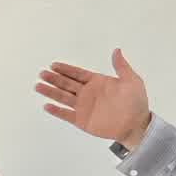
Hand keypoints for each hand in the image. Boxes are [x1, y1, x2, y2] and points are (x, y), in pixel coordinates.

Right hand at [35, 49, 151, 149]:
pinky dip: (56, 111)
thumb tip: (116, 51)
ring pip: (63, 98)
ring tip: (38, 86)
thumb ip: (121, 66)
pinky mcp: (81, 120)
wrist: (135, 124)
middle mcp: (87, 93)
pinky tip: (47, 106)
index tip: (53, 65)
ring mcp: (83, 107)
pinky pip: (66, 115)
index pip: (77, 74)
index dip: (65, 69)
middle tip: (42, 74)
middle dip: (54, 79)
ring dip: (50, 92)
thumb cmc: (136, 102)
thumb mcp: (132, 80)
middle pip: (66, 84)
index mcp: (97, 82)